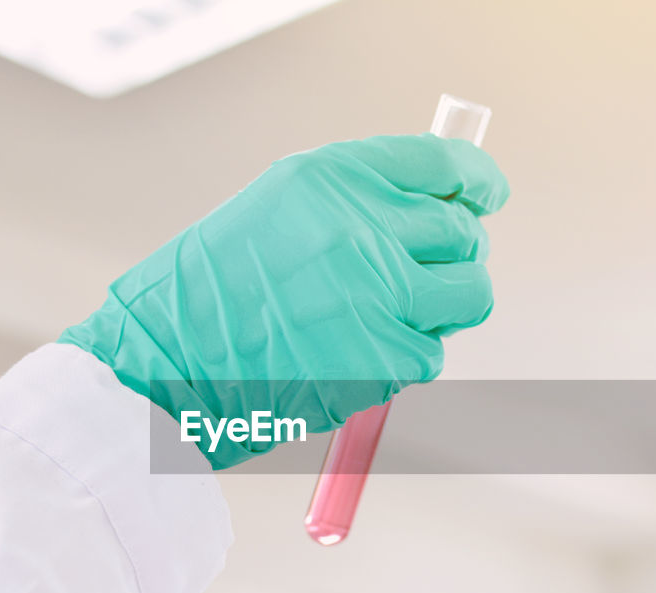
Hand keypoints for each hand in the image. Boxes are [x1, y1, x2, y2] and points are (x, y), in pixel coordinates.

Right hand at [60, 134, 509, 467]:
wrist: (170, 363)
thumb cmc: (216, 288)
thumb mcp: (278, 208)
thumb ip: (357, 198)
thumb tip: (446, 204)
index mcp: (334, 178)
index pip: (444, 167)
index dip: (477, 181)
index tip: (485, 195)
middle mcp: (362, 227)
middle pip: (465, 235)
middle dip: (456, 254)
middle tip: (422, 272)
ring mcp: (378, 295)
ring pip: (469, 296)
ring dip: (443, 308)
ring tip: (389, 317)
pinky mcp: (384, 359)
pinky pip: (431, 354)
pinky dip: (404, 359)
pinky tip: (355, 355)